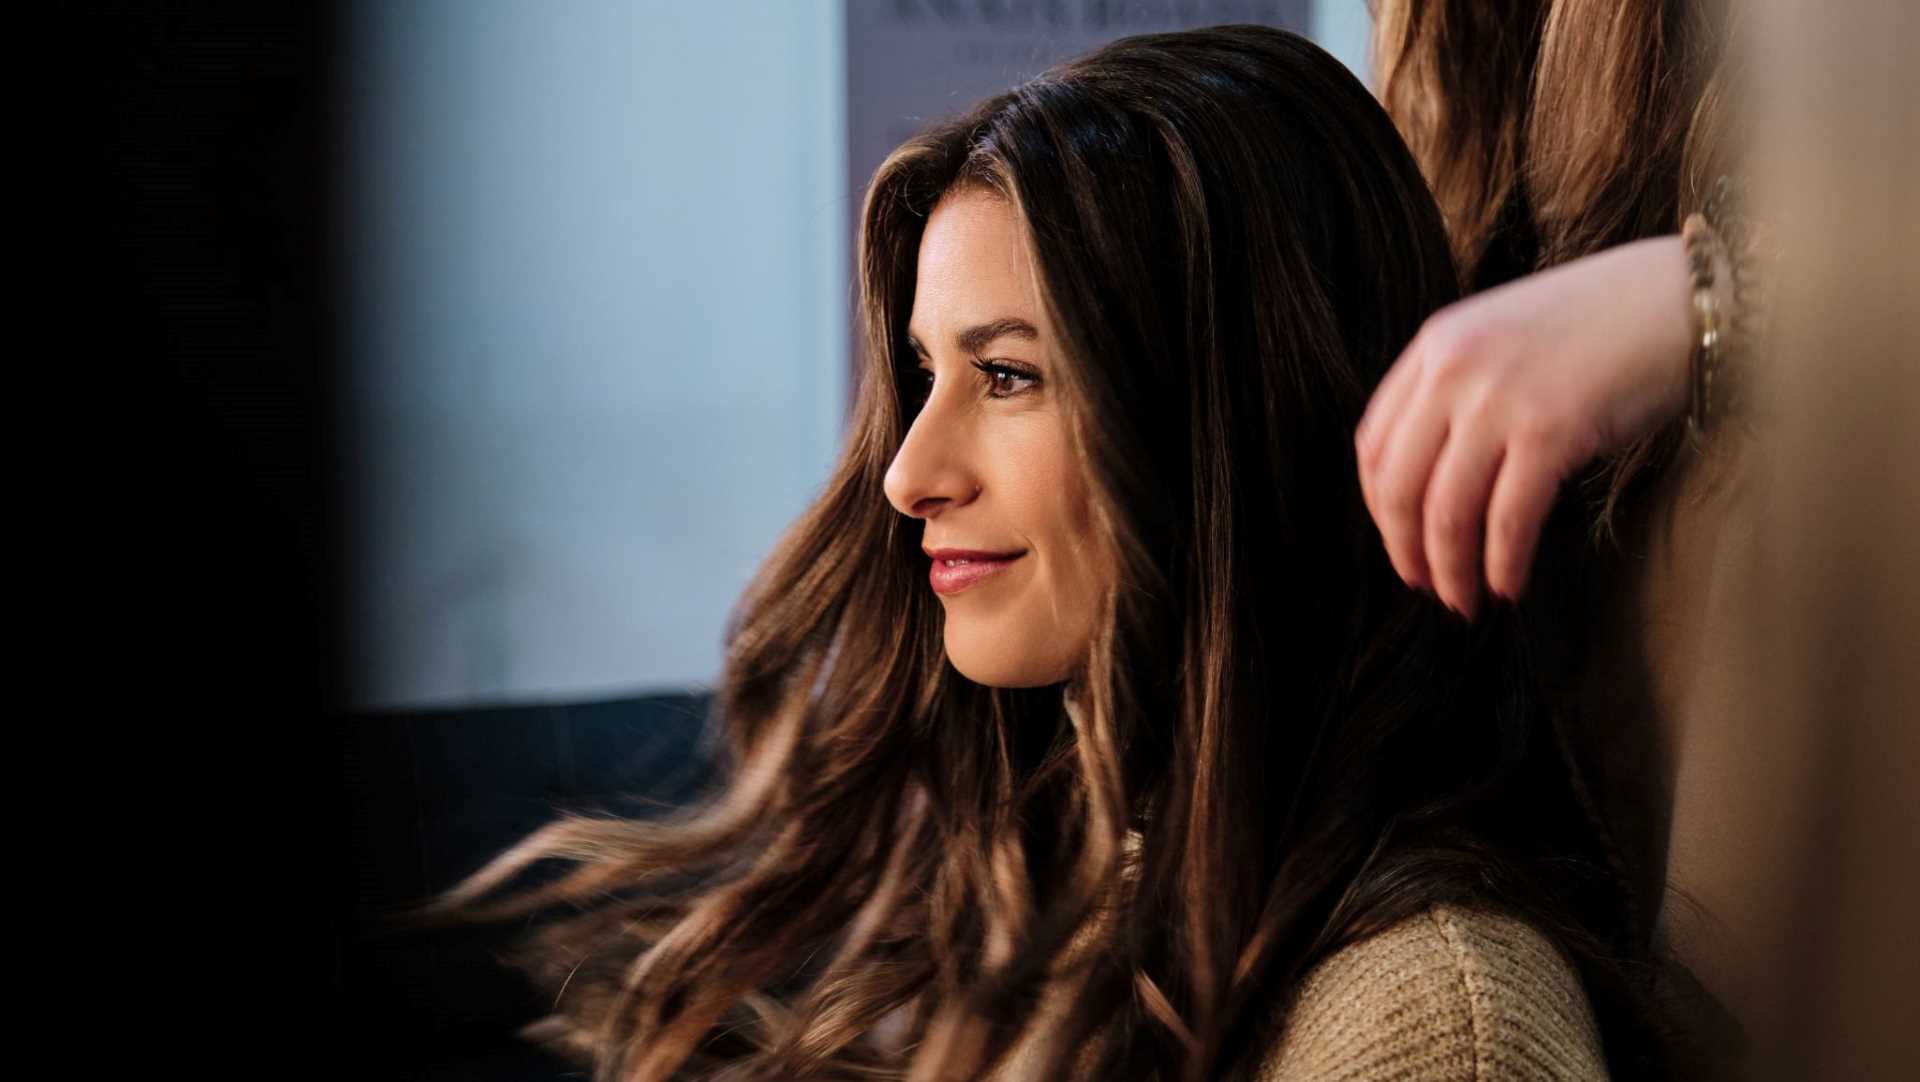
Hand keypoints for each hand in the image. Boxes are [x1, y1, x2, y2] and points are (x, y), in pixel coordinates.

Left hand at [1354, 235, 1694, 617]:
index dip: (1379, 507)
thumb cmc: (1601, 325)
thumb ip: (1458, 390)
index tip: (1400, 540)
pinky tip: (1509, 586)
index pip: (1373, 444)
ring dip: (1452, 570)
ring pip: (1447, 513)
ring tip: (1465, 600)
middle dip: (1406, 550)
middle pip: (1399, 486)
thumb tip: (1431, 481)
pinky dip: (1503, 563)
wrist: (1681, 298)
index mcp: (1434, 345)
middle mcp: (1453, 370)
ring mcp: (1498, 400)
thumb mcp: (1503, 339)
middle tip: (1425, 586)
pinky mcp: (1550, 431)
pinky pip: (1508, 519)